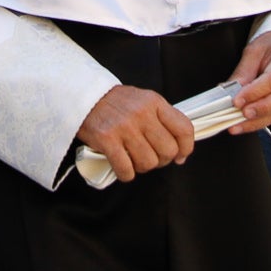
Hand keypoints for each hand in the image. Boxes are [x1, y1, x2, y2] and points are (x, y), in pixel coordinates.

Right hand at [76, 85, 193, 181]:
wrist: (84, 97)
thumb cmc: (115, 103)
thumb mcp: (143, 101)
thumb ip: (162, 119)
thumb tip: (179, 150)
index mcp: (154, 102)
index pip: (184, 129)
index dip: (186, 148)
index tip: (180, 156)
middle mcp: (142, 114)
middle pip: (168, 151)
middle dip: (161, 160)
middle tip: (151, 157)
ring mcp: (124, 127)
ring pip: (148, 163)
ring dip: (142, 167)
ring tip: (133, 159)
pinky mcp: (107, 140)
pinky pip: (127, 170)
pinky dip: (126, 174)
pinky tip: (122, 166)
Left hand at [228, 29, 270, 133]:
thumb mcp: (256, 49)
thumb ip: (244, 70)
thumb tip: (230, 90)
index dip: (254, 92)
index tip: (237, 100)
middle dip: (260, 110)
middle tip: (241, 114)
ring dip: (256, 122)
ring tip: (236, 126)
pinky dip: (258, 123)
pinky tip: (243, 125)